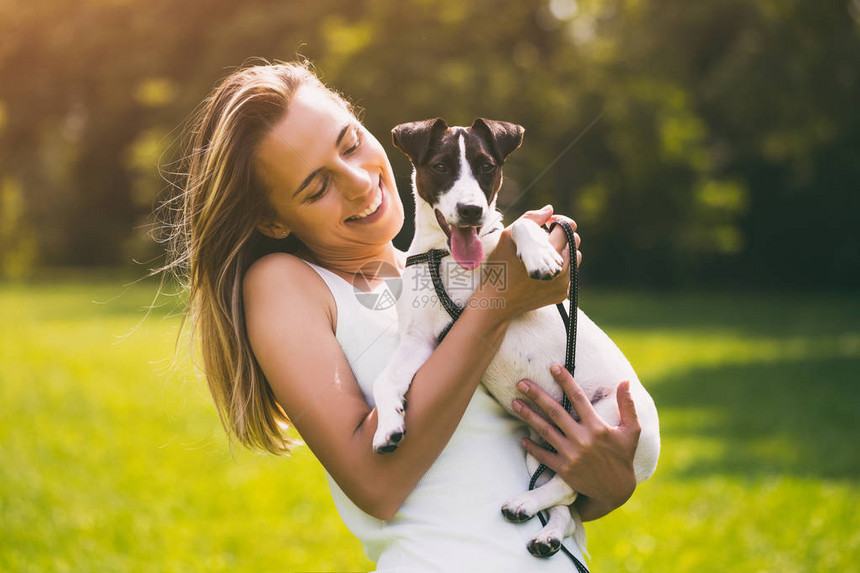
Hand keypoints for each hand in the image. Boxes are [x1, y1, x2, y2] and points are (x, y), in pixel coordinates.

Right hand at [482, 205, 580, 318]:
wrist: (497, 301)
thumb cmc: (499, 266)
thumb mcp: (509, 236)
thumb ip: (531, 218)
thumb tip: (550, 210)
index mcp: (548, 251)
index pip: (568, 228)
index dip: (558, 222)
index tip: (548, 225)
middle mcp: (560, 268)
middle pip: (574, 242)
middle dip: (561, 238)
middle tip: (543, 242)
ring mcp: (563, 283)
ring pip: (574, 258)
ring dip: (563, 253)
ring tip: (543, 256)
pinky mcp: (562, 294)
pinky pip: (569, 274)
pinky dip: (560, 269)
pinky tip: (543, 271)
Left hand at [512, 364, 640, 520]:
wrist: (615, 491)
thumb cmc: (623, 456)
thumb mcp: (631, 431)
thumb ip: (627, 406)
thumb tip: (625, 381)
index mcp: (597, 427)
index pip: (578, 398)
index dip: (565, 381)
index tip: (553, 367)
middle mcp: (582, 439)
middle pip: (555, 411)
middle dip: (536, 395)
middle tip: (521, 382)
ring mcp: (571, 454)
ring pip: (545, 430)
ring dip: (528, 415)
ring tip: (514, 402)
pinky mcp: (564, 469)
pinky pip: (543, 455)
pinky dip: (532, 446)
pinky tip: (522, 437)